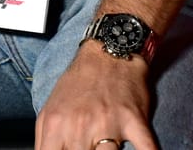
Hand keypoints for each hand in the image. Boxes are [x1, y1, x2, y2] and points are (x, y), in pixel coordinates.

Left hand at [35, 44, 155, 149]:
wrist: (109, 52)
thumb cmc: (79, 84)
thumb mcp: (50, 111)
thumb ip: (46, 142)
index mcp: (56, 125)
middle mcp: (80, 126)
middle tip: (89, 147)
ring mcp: (108, 123)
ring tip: (108, 145)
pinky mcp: (134, 121)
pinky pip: (146, 148)